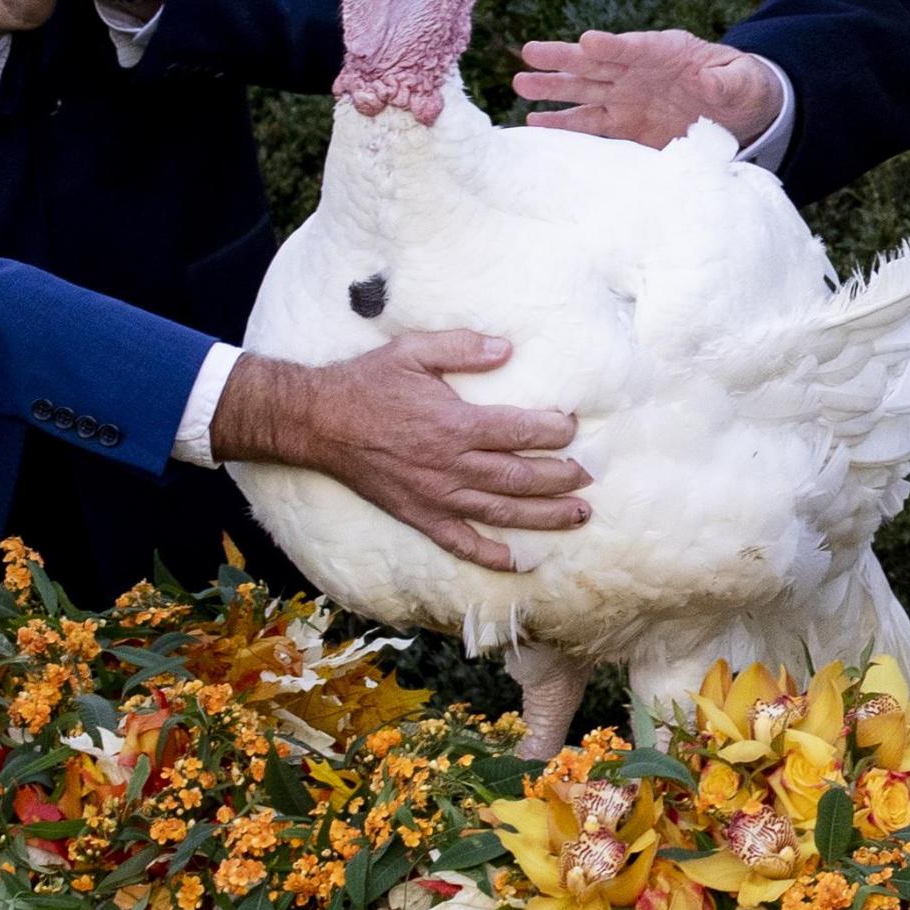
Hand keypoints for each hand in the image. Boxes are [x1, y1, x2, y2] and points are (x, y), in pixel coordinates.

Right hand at [208, 331, 590, 572]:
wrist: (319, 422)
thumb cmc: (369, 382)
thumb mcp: (414, 350)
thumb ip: (463, 348)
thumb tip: (507, 348)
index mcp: (455, 424)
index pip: (520, 431)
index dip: (554, 431)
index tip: (573, 427)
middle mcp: (451, 465)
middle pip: (520, 477)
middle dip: (562, 477)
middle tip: (589, 475)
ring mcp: (436, 496)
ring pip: (502, 512)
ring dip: (545, 516)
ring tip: (579, 515)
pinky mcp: (419, 516)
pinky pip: (461, 542)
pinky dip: (492, 554)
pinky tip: (520, 561)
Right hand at [513, 29, 783, 149]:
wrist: (738, 112)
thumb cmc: (741, 84)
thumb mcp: (743, 79)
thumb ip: (727, 79)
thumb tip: (711, 78)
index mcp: (664, 51)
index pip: (633, 46)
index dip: (611, 46)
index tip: (587, 43)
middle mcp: (637, 72)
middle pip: (595, 63)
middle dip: (563, 59)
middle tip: (529, 53)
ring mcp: (627, 99)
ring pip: (583, 92)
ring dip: (553, 89)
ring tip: (520, 84)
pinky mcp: (626, 127)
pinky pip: (591, 126)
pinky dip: (564, 126)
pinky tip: (535, 123)